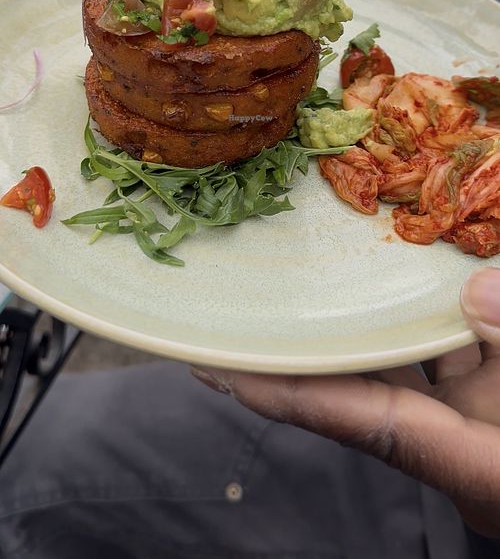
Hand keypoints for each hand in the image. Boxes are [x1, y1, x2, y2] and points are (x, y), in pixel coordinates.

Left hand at [192, 267, 499, 537]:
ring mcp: (480, 416)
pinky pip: (456, 349)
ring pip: (415, 356)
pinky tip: (427, 268)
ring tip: (326, 264)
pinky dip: (441, 314)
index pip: (361, 422)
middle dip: (318, 339)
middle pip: (372, 380)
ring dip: (378, 313)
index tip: (218, 372)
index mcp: (472, 463)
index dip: (288, 396)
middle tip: (258, 296)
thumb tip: (476, 293)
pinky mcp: (498, 397)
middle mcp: (461, 440)